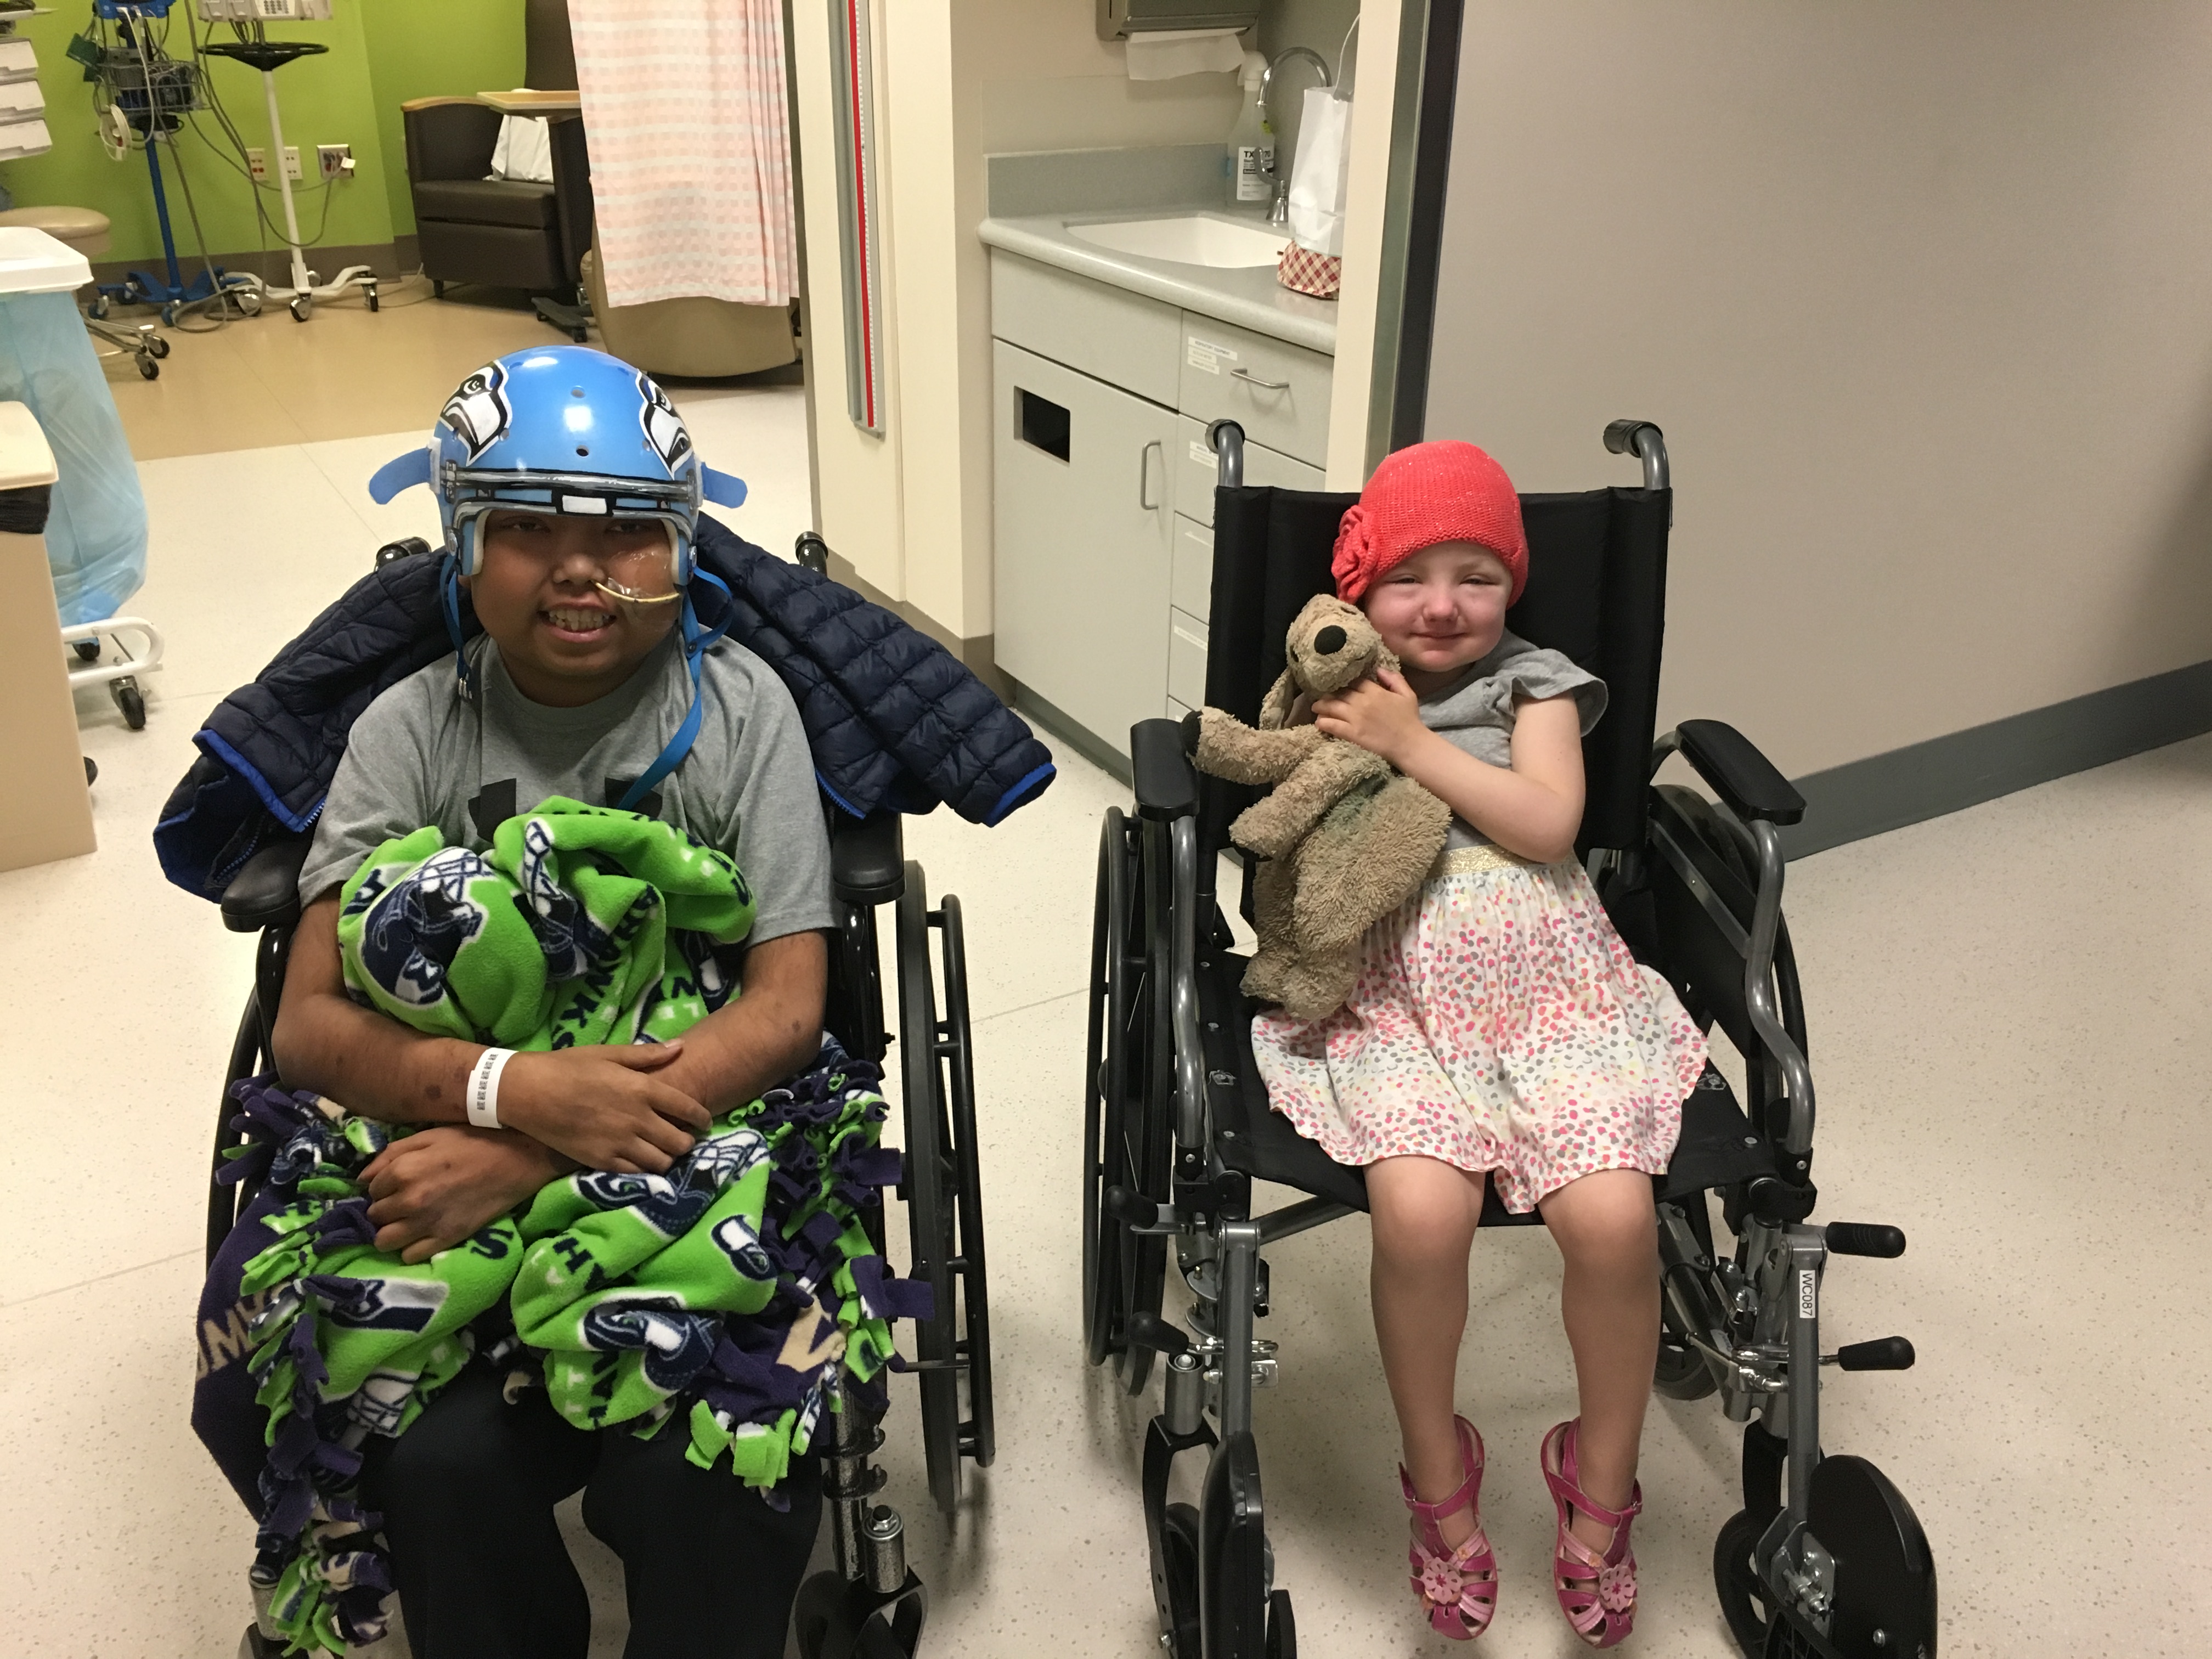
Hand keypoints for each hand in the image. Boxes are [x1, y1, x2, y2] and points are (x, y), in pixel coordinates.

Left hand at [361, 1127, 564, 1263]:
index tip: (396, 1184)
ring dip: (391, 1233)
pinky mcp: (445, 1239)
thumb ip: (392, 1153)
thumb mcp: (430, 1135)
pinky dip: (411, 1248)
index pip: (371, 1189)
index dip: (382, 1186)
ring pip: (384, 1241)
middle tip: (403, 1202)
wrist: (516, 1159)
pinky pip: (410, 1256)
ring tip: (407, 1223)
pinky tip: (423, 1235)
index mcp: (402, 1171)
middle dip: (384, 1209)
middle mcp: (408, 1201)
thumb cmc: (472, 1142)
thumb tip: (362, 1178)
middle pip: (375, 1216)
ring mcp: (427, 1223)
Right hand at [494, 1043, 709, 1171]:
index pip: (687, 1108)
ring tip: (664, 1152)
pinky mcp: (601, 1160)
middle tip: (684, 1139)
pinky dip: (644, 1170)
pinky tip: (641, 1162)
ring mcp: (619, 1142)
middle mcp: (637, 1119)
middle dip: (687, 1142)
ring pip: (661, 1162)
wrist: (529, 1092)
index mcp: (642, 1089)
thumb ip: (646, 1055)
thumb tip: (680, 1047)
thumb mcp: (608, 1054)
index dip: (702, 1118)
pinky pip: (635, 1173)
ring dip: (668, 1158)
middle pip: (679, 1142)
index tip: (705, 1122)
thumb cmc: (568, 1066)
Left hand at [1311, 668, 1429, 767]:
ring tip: (1316, 707)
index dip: (1345, 682)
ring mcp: (1355, 717)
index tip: (1339, 685)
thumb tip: (1379, 669)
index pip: (1354, 681)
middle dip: (1329, 693)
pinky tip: (1318, 723)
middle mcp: (1362, 702)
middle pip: (1339, 692)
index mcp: (1375, 691)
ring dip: (1321, 705)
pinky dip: (1323, 722)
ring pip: (1332, 706)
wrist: (1410, 744)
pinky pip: (1332, 725)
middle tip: (1322, 695)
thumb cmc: (1410, 720)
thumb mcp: (1407, 694)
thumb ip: (1394, 679)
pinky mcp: (1352, 733)